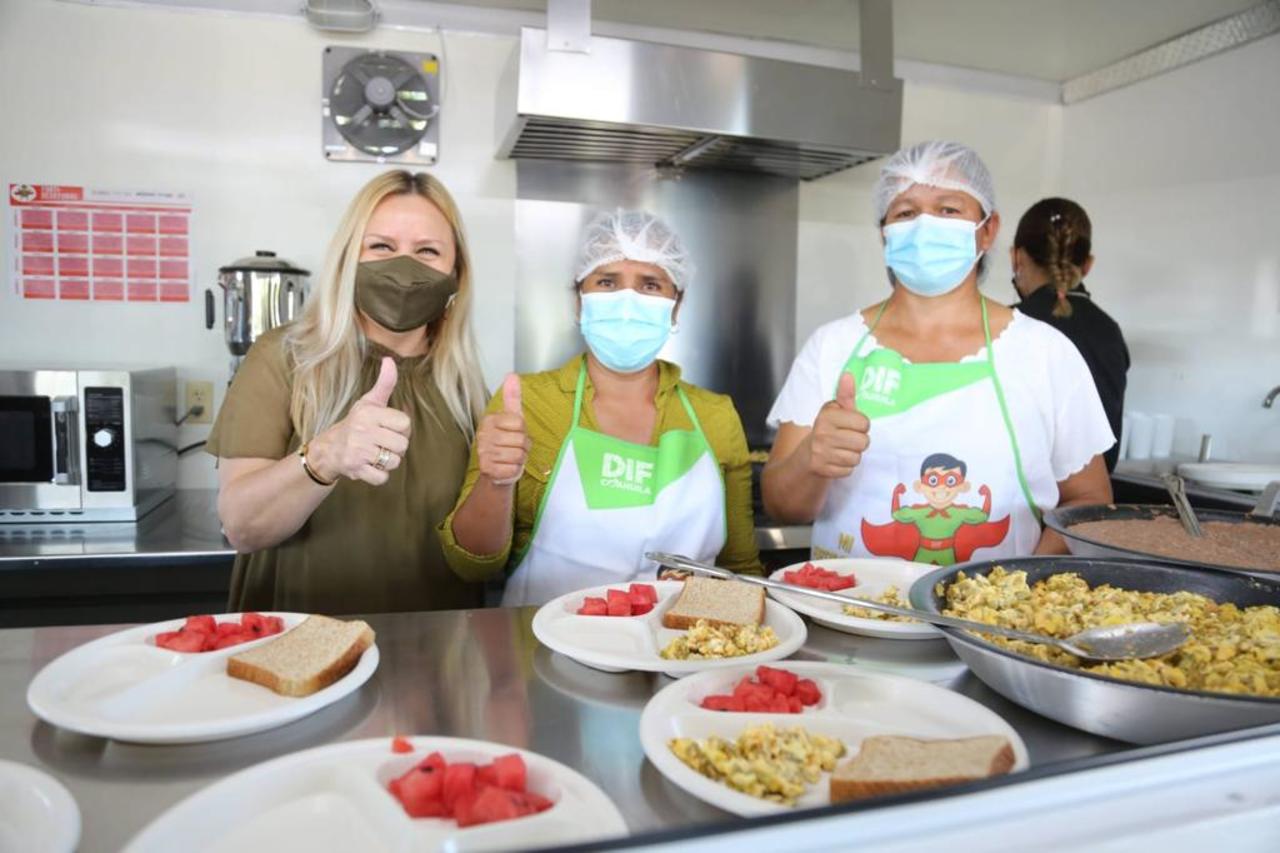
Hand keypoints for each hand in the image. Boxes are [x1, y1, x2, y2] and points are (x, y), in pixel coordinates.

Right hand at [308, 357, 410, 485]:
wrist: (328, 449)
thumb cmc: (356, 424)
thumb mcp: (368, 402)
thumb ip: (385, 383)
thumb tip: (390, 360)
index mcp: (369, 413)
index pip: (405, 423)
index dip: (400, 428)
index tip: (387, 427)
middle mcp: (363, 431)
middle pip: (402, 445)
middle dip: (395, 447)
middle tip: (381, 443)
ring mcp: (358, 451)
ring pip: (395, 462)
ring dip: (387, 462)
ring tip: (374, 454)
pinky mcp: (355, 469)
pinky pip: (382, 478)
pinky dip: (378, 476)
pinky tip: (369, 466)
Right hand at [476, 374, 529, 486]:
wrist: (496, 470)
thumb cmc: (506, 442)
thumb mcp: (512, 418)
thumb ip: (512, 398)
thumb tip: (512, 375)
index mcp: (490, 420)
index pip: (519, 422)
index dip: (523, 430)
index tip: (514, 433)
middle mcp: (483, 435)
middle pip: (520, 439)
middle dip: (523, 446)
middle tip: (514, 448)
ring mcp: (484, 453)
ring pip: (518, 455)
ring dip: (520, 459)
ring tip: (511, 458)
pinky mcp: (488, 469)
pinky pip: (513, 469)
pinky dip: (515, 470)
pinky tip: (507, 468)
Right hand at [806, 371, 869, 477]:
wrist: (806, 457)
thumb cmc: (827, 430)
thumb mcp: (835, 411)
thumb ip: (845, 395)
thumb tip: (848, 374)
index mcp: (827, 415)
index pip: (864, 422)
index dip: (861, 425)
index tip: (851, 425)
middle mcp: (822, 433)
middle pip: (863, 442)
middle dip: (859, 442)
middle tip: (847, 439)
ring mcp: (821, 452)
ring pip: (857, 457)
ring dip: (852, 455)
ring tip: (841, 450)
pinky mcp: (822, 469)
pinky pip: (849, 470)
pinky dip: (845, 467)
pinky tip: (836, 460)